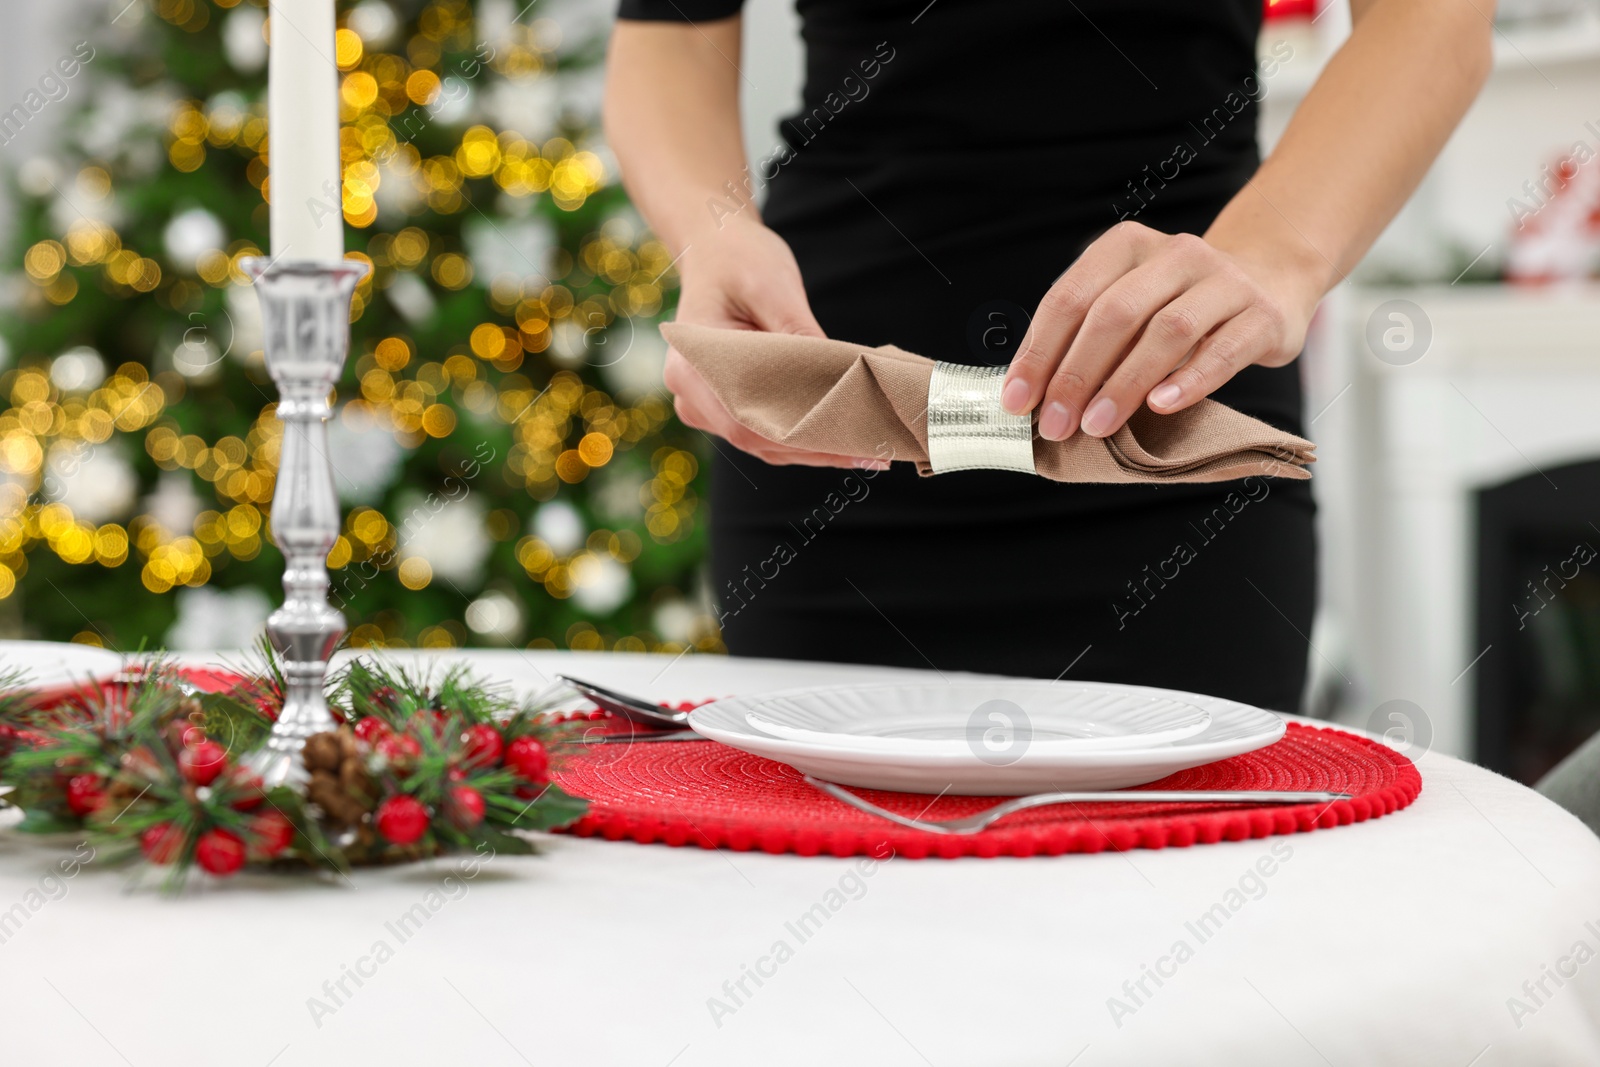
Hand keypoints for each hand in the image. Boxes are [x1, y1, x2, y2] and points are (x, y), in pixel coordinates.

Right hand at [662, 217, 885, 468]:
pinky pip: (765, 431)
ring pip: (764, 443)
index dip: (800, 440)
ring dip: (814, 449)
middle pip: (756, 440)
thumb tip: (838, 378)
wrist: (716, 248)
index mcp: (693, 366)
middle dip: (816, 449)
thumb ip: (799, 335)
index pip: (747, 423)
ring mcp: (705, 403)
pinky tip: (843, 438)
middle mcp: (691, 393)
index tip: (849, 440)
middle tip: (873, 451)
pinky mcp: (726, 404)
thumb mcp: (773, 287)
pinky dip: (803, 437)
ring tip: (867, 450)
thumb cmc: (740, 260)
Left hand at [999, 221, 1320, 440]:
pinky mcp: (1262, 316)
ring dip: (1124, 383)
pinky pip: (1222, 351)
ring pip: (1166, 331)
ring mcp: (1224, 281)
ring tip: (1096, 426)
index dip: (1039, 352)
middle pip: (1115, 313)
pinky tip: (1160, 406)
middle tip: (1055, 424)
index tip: (1017, 401)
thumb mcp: (1130, 306)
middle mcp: (1177, 254)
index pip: (1071, 297)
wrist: (1270, 281)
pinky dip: (1188, 380)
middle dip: (1077, 374)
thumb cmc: (1177, 306)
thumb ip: (1085, 338)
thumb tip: (1031, 397)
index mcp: (1127, 247)